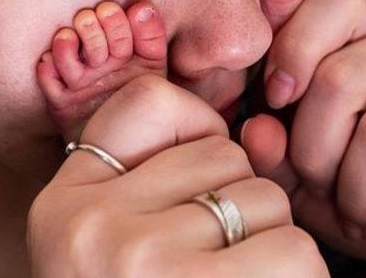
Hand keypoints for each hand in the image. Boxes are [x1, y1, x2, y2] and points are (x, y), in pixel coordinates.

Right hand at [29, 75, 329, 277]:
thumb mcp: (110, 246)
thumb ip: (157, 182)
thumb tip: (257, 128)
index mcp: (64, 201)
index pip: (147, 104)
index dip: (195, 134)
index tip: (199, 192)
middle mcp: (89, 220)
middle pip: (222, 154)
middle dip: (244, 206)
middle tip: (223, 264)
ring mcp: (136, 254)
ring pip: (264, 198)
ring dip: (275, 246)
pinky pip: (294, 248)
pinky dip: (300, 276)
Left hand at [243, 0, 365, 257]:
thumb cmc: (362, 194)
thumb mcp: (303, 178)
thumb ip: (272, 150)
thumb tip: (258, 126)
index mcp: (362, 41)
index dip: (293, 44)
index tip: (275, 99)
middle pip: (341, 77)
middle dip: (315, 149)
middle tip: (320, 188)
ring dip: (356, 188)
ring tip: (356, 217)